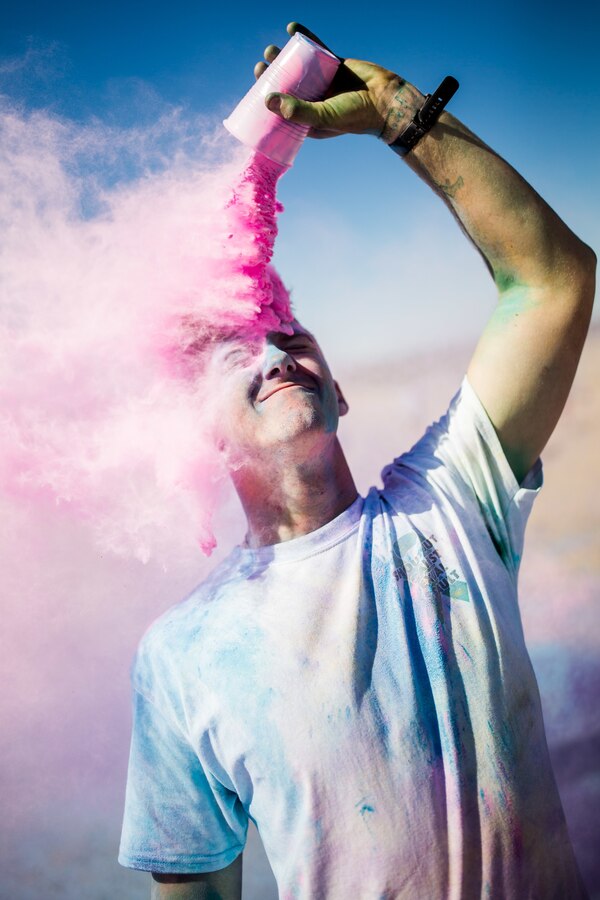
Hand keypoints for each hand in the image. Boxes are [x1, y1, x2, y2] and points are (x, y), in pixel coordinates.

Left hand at [253, 22, 423, 140]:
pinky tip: (292, 28)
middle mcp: (315, 100)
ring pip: (300, 67)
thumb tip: (268, 100)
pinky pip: (317, 49)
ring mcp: (324, 82)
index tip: (256, 87)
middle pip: (289, 86)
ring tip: (270, 50)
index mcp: (310, 119)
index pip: (284, 109)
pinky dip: (305, 38)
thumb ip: (297, 110)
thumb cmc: (355, 116)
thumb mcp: (322, 116)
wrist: (386, 101)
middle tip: (261, 66)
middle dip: (273, 76)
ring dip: (285, 57)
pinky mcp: (335, 65)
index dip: (268, 99)